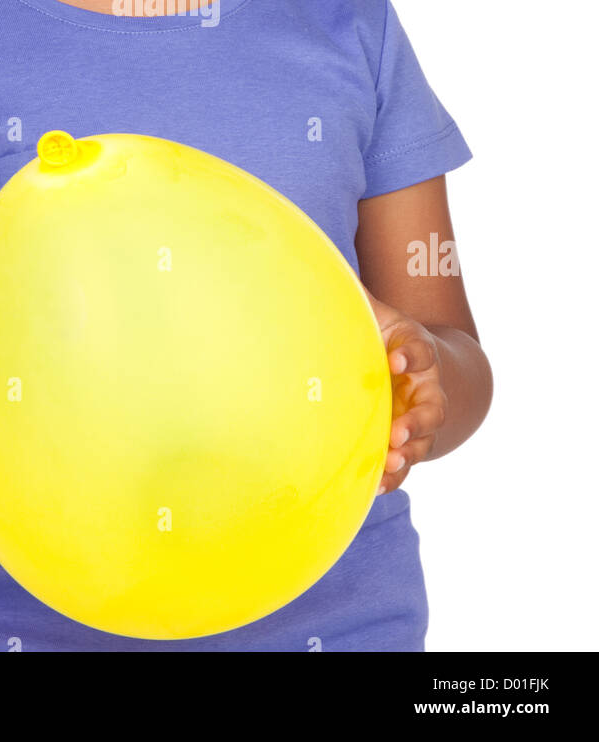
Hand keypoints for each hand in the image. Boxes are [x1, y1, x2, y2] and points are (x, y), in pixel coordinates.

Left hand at [361, 288, 447, 494]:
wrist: (409, 366)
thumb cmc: (385, 336)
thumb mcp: (373, 313)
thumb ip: (355, 298)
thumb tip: (320, 265)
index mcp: (416, 349)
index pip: (420, 349)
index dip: (412, 354)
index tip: (396, 359)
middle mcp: (425, 387)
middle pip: (432, 406)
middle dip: (417, 420)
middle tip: (398, 428)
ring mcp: (418, 418)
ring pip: (423, 440)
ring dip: (408, 453)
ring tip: (390, 462)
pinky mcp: (406, 442)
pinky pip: (405, 464)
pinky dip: (394, 477)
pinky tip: (375, 486)